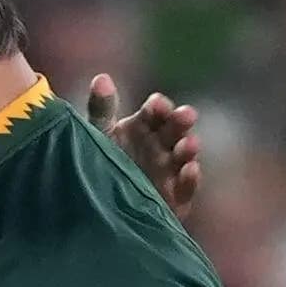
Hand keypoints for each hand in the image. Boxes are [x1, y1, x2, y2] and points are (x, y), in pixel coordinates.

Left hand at [87, 74, 201, 221]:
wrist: (94, 209)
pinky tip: (190, 170)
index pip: (156, 111)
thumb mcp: (97, 136)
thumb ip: (101, 109)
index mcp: (143, 126)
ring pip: (185, 156)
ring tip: (188, 145)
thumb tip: (101, 78)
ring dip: (189, 148)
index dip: (159, 107)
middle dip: (181, 121)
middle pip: (175, 129)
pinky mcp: (176, 198)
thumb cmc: (98, 165)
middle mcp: (160, 145)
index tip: (157, 106)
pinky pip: (187, 188)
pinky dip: (191, 179)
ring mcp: (170, 170)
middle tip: (185, 116)